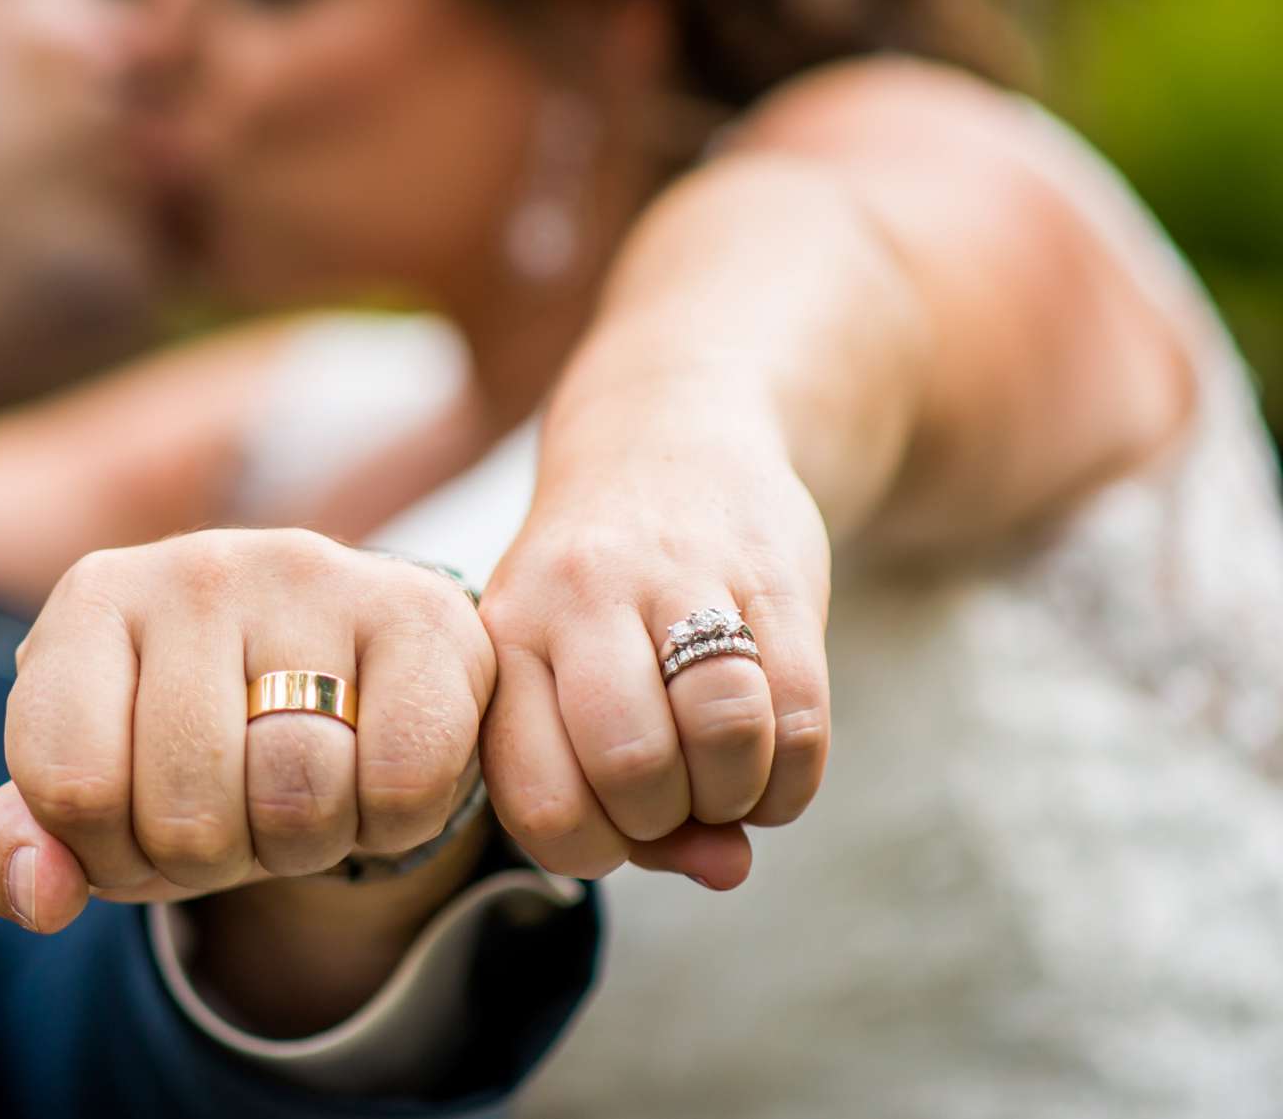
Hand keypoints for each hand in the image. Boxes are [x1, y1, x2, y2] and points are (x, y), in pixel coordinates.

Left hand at [0, 529, 492, 932]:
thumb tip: (39, 896)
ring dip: (304, 844)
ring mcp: (313, 576)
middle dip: (210, 858)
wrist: (340, 673)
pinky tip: (375, 774)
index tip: (134, 823)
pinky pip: (404, 783)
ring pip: (297, 796)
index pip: (68, 785)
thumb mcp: (89, 794)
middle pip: (187, 812)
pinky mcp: (422, 611)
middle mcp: (196, 567)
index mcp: (92, 601)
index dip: (107, 852)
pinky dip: (394, 821)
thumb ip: (15, 849)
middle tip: (233, 811)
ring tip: (299, 793)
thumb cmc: (185, 742)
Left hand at [478, 412, 830, 886]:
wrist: (665, 431)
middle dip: (667, 820)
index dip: (591, 849)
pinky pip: (800, 712)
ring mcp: (675, 580)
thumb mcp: (563, 673)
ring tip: (725, 776)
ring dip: (737, 793)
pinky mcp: (771, 575)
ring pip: (723, 734)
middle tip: (674, 795)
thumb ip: (622, 800)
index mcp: (503, 640)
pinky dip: (795, 772)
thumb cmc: (598, 596)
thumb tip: (725, 872)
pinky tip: (772, 757)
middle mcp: (577, 601)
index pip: (539, 803)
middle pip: (633, 769)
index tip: (612, 823)